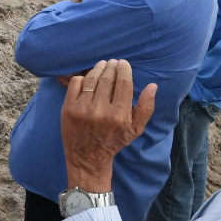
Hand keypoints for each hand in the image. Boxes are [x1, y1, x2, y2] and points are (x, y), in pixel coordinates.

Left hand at [60, 60, 155, 191]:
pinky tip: (89, 78)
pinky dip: (82, 78)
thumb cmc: (114, 141)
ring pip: (91, 79)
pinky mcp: (68, 108)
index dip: (124, 69)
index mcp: (119, 115)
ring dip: (98, 68)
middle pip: (108, 78)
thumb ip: (146, 107)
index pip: (124, 83)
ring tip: (103, 65)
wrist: (87, 157)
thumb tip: (153, 86)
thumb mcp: (135, 129)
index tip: (124, 64)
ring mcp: (82, 109)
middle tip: (113, 62)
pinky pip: (75, 83)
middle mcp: (100, 111)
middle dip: (111, 66)